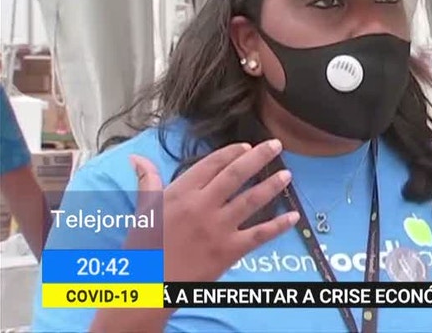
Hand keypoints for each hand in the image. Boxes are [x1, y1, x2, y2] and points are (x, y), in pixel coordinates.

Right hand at [127, 140, 299, 282]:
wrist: (148, 287)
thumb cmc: (144, 249)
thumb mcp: (144, 211)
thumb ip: (148, 182)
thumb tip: (138, 158)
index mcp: (180, 194)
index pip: (211, 165)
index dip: (231, 153)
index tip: (247, 146)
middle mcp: (202, 207)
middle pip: (236, 176)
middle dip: (259, 158)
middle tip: (276, 146)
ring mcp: (218, 228)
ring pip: (251, 201)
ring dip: (271, 186)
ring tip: (287, 175)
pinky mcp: (229, 250)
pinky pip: (259, 234)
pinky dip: (278, 225)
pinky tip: (293, 216)